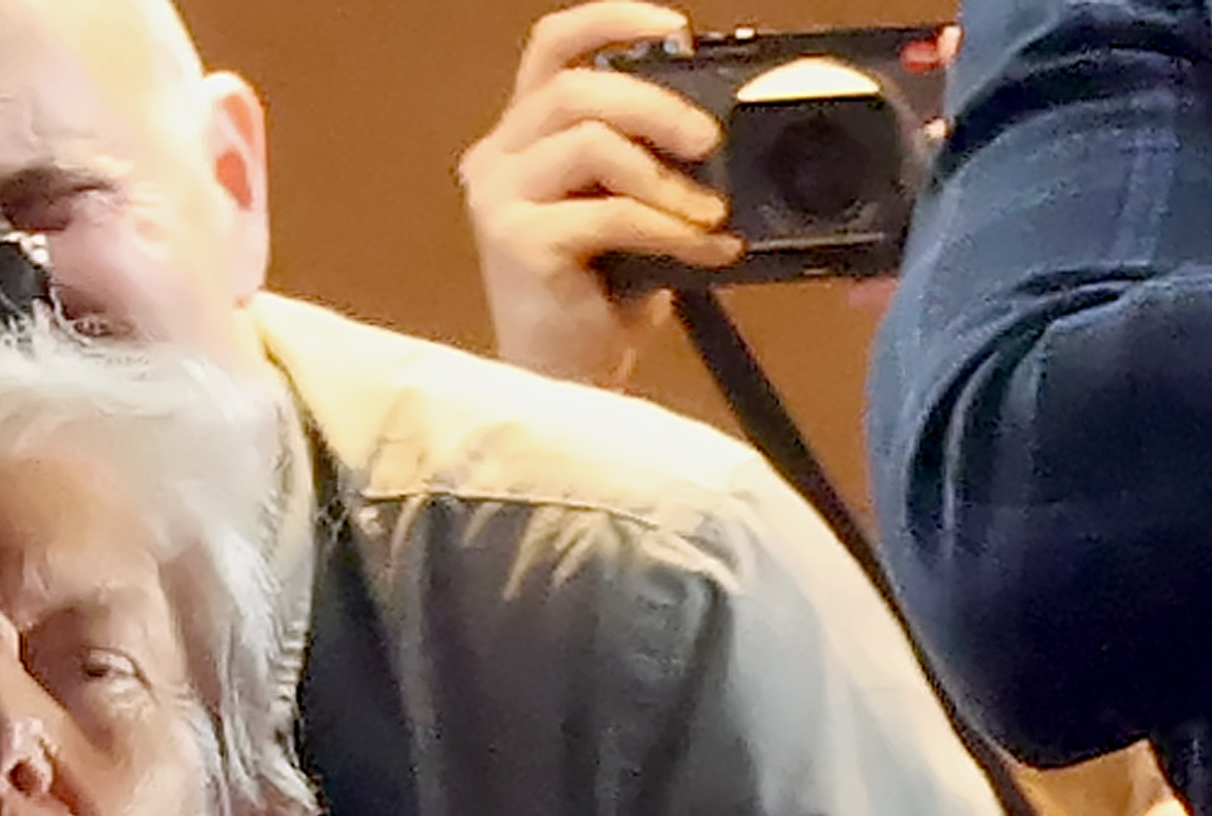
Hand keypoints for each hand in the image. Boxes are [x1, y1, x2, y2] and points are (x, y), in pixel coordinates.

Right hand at [460, 2, 736, 388]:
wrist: (565, 384)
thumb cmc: (598, 299)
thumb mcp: (626, 208)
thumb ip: (645, 160)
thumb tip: (714, 130)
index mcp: (522, 135)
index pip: (553, 47)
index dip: (610, 21)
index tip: (674, 29)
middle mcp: (497, 157)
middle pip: (576, 87)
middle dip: (654, 104)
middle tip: (707, 139)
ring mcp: (498, 198)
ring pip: (588, 139)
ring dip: (662, 172)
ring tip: (709, 209)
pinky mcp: (516, 242)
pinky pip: (606, 212)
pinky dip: (667, 227)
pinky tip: (706, 250)